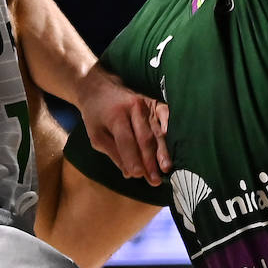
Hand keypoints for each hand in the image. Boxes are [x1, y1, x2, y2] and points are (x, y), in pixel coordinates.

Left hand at [75, 65, 171, 186]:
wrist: (99, 88)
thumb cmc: (96, 115)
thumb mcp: (96, 136)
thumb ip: (113, 154)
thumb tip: (130, 173)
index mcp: (115, 116)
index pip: (126, 141)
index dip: (133, 159)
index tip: (138, 175)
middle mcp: (132, 108)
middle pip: (144, 138)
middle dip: (150, 161)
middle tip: (155, 180)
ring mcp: (144, 104)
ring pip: (156, 131)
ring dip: (162, 151)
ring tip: (166, 168)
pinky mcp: (153, 103)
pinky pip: (164, 114)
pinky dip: (169, 126)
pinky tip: (171, 138)